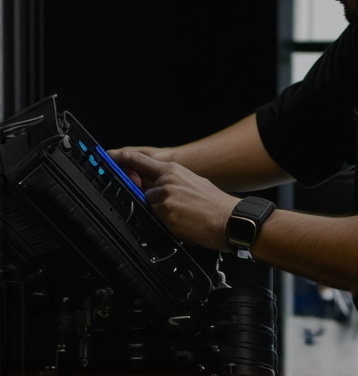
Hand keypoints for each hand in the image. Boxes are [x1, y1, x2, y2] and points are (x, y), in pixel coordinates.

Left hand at [112, 151, 239, 250]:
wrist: (228, 219)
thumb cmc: (213, 203)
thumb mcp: (192, 183)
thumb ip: (170, 182)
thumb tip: (155, 188)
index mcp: (173, 170)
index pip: (139, 161)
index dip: (120, 158)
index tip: (108, 156)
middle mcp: (166, 180)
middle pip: (139, 186)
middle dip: (140, 192)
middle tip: (158, 199)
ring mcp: (164, 196)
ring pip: (148, 205)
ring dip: (159, 212)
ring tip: (181, 215)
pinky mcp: (164, 212)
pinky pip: (155, 219)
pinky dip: (165, 222)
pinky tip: (182, 222)